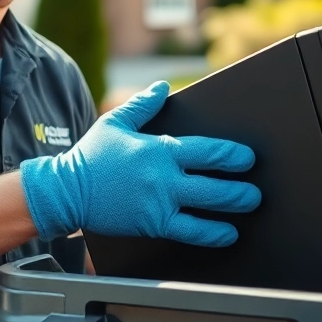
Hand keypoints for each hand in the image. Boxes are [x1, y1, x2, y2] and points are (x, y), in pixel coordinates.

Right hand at [19, 82, 260, 246]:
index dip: (232, 155)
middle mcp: (163, 177)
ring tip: (250, 205)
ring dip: (233, 207)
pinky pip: (190, 231)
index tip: (247, 158)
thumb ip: (143, 105)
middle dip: (240, 186)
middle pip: (214, 182)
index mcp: (158, 149)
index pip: (206, 151)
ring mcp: (159, 203)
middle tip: (256, 188)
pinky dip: (212, 234)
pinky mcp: (152, 224)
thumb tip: (163, 86)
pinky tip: (228, 234)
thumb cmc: (90, 158)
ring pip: (207, 207)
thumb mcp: (115, 123)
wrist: (66, 191)